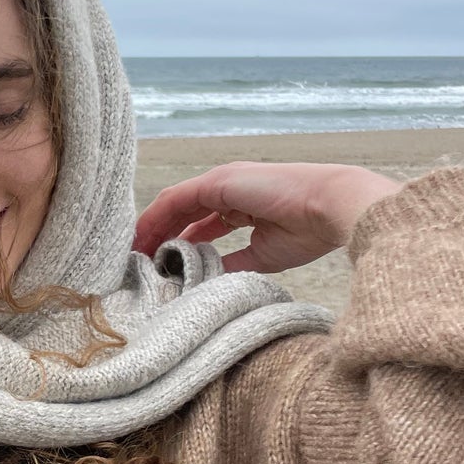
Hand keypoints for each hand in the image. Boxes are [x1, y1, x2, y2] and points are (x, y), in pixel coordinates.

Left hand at [132, 161, 402, 272]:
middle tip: (135, 262)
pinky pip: (176, 200)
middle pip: (180, 212)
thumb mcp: (262, 256)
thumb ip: (233, 264)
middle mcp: (227, 189)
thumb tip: (209, 282)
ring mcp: (222, 182)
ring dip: (150, 228)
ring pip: (173, 204)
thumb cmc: (309, 231)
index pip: (198, 222)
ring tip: (131, 254)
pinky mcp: (218, 182)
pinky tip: (141, 239)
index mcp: (241, 204)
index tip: (158, 265)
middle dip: (156, 235)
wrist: (332, 208)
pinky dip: (155, 219)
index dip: (176, 241)